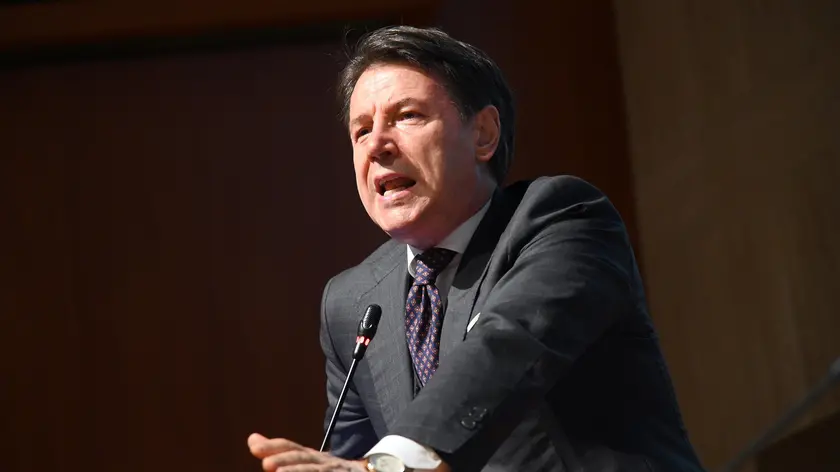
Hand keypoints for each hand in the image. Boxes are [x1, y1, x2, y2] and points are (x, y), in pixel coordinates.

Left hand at [248, 433, 367, 471]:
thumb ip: (279, 452)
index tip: (254, 448)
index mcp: (313, 456)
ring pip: (316, 471)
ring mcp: (336, 471)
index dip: (274, 447)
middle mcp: (325, 462)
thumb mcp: (307, 461)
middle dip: (286, 460)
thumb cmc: (332, 470)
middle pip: (304, 458)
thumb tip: (252, 439)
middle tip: (267, 465)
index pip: (292, 447)